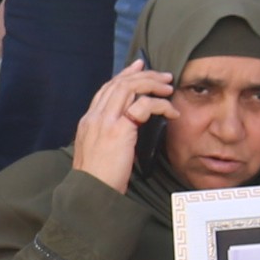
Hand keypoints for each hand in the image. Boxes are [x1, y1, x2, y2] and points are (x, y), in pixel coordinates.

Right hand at [72, 61, 173, 193]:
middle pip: (118, 83)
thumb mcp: (100, 153)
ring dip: (152, 83)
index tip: (138, 67)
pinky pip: (144, 105)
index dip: (124, 75)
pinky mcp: (118, 129)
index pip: (106, 89)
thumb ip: (111, 137)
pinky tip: (171, 111)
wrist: (90, 193)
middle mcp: (94, 117)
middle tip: (162, 75)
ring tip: (168, 87)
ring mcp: (104, 121)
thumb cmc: (98, 180)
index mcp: (88, 122)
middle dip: (143, 74)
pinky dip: (161, 104)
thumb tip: (130, 131)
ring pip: (129, 87)